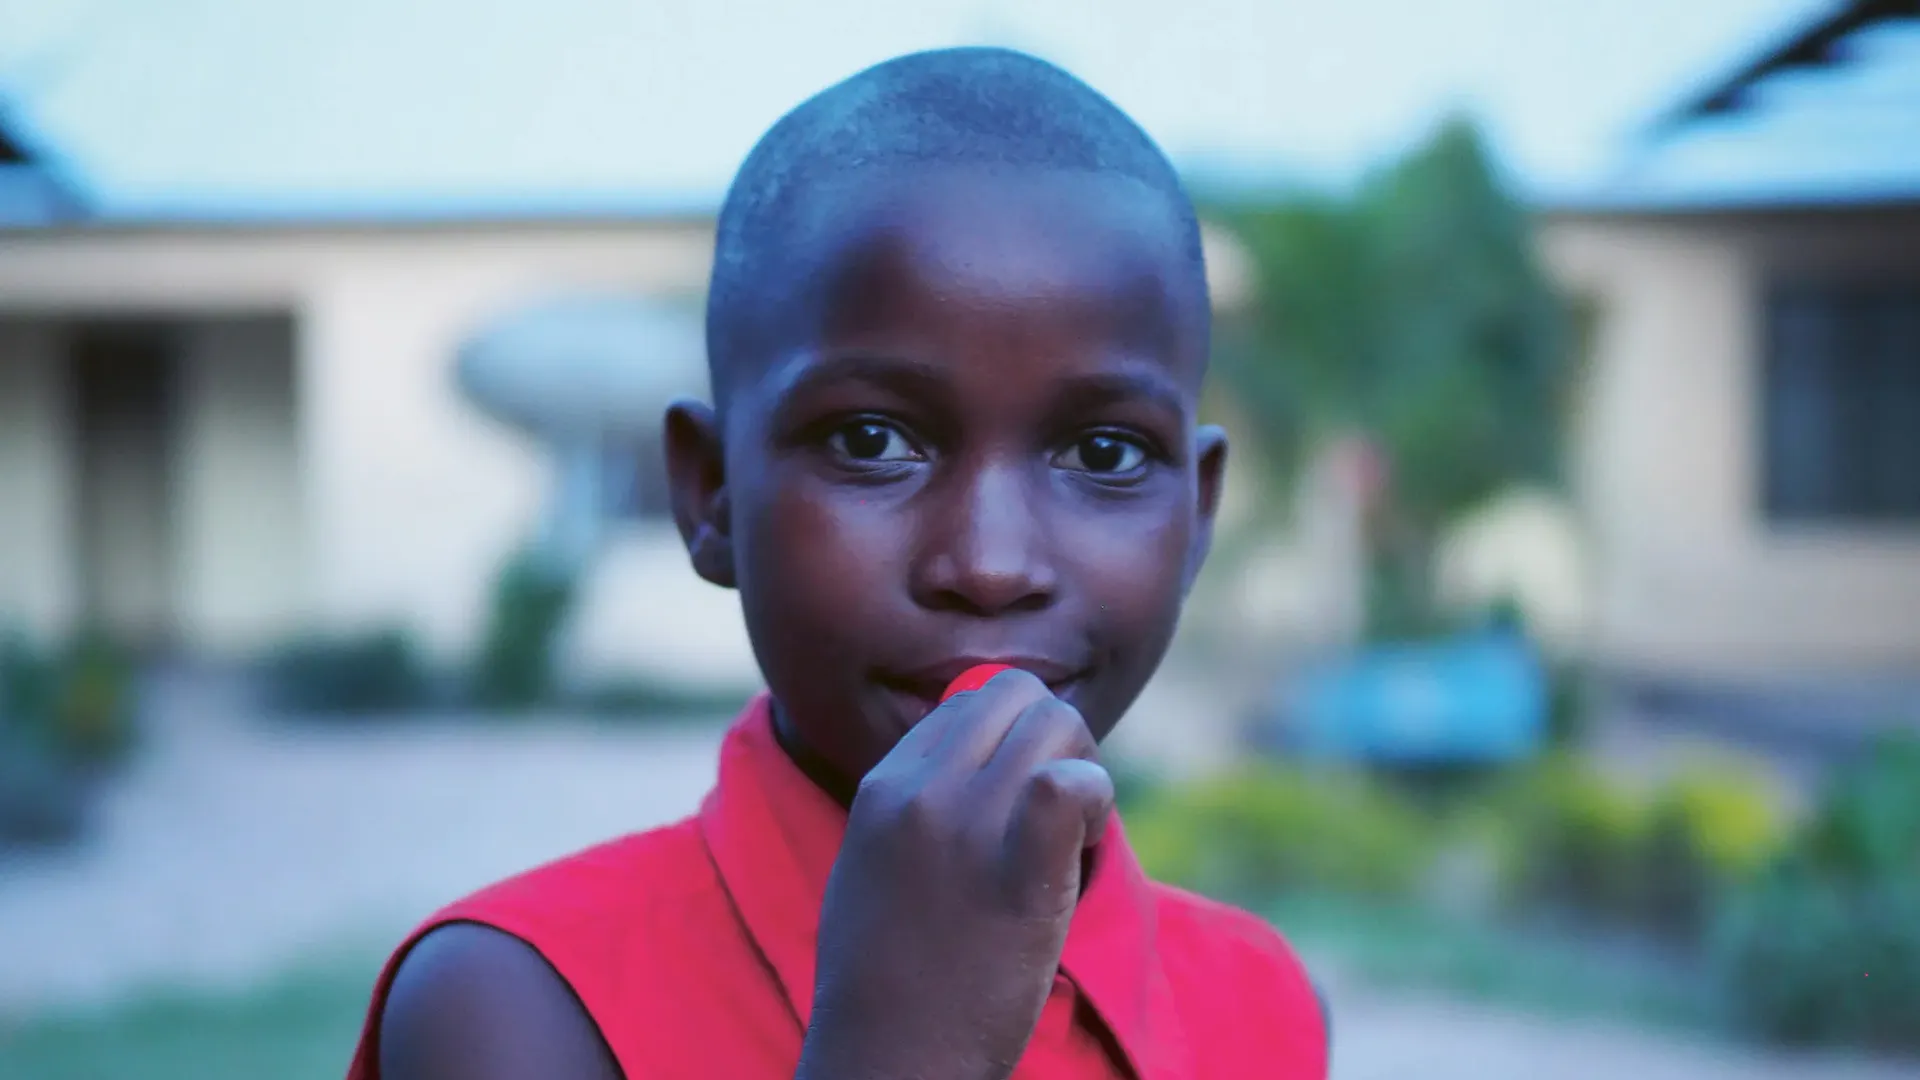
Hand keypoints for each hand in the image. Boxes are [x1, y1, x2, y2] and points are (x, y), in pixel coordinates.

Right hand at [796, 669, 1113, 1079]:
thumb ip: (910, 803)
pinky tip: (1080, 849)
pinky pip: (1072, 785)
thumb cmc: (884, 976)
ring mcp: (967, 828)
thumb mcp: (869, 863)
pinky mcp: (1017, 874)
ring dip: (1082, 771)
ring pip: (1058, 726)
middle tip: (1062, 811)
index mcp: (885, 786)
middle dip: (1056, 741)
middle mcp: (922, 791)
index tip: (1020, 796)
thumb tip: (966, 756)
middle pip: (1020, 697)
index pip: (970, 700)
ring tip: (1067, 841)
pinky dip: (1095, 800)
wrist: (888, 1058)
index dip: (1013, 739)